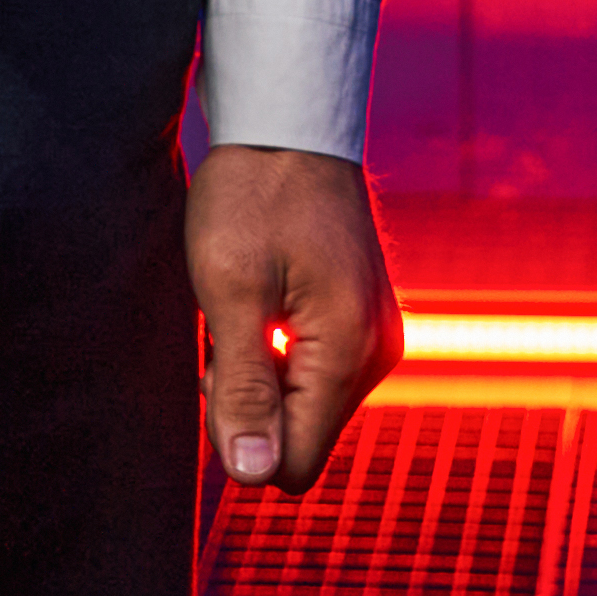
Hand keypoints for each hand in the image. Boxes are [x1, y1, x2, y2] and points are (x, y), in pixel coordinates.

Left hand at [189, 143, 398, 500]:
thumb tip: (254, 474)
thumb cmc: (253, 195)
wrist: (289, 121)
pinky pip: (318, 370)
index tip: (218, 366)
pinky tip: (264, 299)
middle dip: (253, 403)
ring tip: (243, 307)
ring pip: (307, 404)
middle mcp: (378, 351)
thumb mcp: (230, 290)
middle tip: (226, 331)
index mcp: (349, 352)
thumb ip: (244, 388)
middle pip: (302, 437)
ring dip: (264, 373)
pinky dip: (282, 350)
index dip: (241, 435)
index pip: (293, 464)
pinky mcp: (364, 316)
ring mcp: (376, 333)